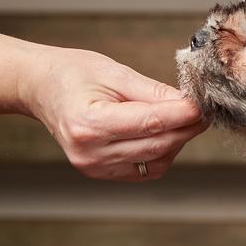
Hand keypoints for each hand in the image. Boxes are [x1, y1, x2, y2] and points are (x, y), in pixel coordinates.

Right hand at [21, 46, 206, 180]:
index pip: (151, 123)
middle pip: (158, 144)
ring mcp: (94, 167)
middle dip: (187, 127)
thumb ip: (153, 92)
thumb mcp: (114, 72)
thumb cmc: (73, 74)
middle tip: (204, 110)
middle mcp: (90, 152)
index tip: (204, 104)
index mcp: (89, 123)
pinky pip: (146, 169)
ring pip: (157, 159)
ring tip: (182, 117)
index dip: (184, 114)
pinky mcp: (101, 173)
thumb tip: (188, 103)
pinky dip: (162, 152)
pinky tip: (163, 133)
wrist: (41, 88)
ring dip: (177, 140)